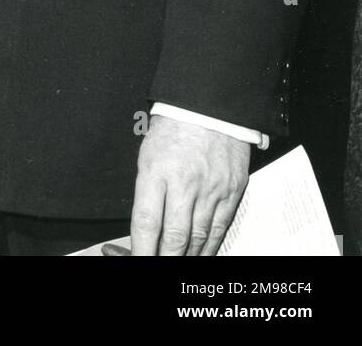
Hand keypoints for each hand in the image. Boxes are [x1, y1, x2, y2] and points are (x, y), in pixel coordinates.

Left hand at [130, 114, 249, 254]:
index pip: (147, 222)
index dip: (142, 249)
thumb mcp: (148, 155)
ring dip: (187, 256)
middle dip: (165, 259)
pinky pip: (219, 228)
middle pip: (174, 236)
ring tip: (178, 263)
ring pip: (198, 237)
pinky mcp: (232, 192)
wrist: (210, 106)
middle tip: (158, 265)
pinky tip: (201, 255)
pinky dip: (209, 247)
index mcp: (156, 170)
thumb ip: (147, 193)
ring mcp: (211, 189)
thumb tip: (147, 230)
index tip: (139, 260)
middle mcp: (185, 183)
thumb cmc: (173, 130)